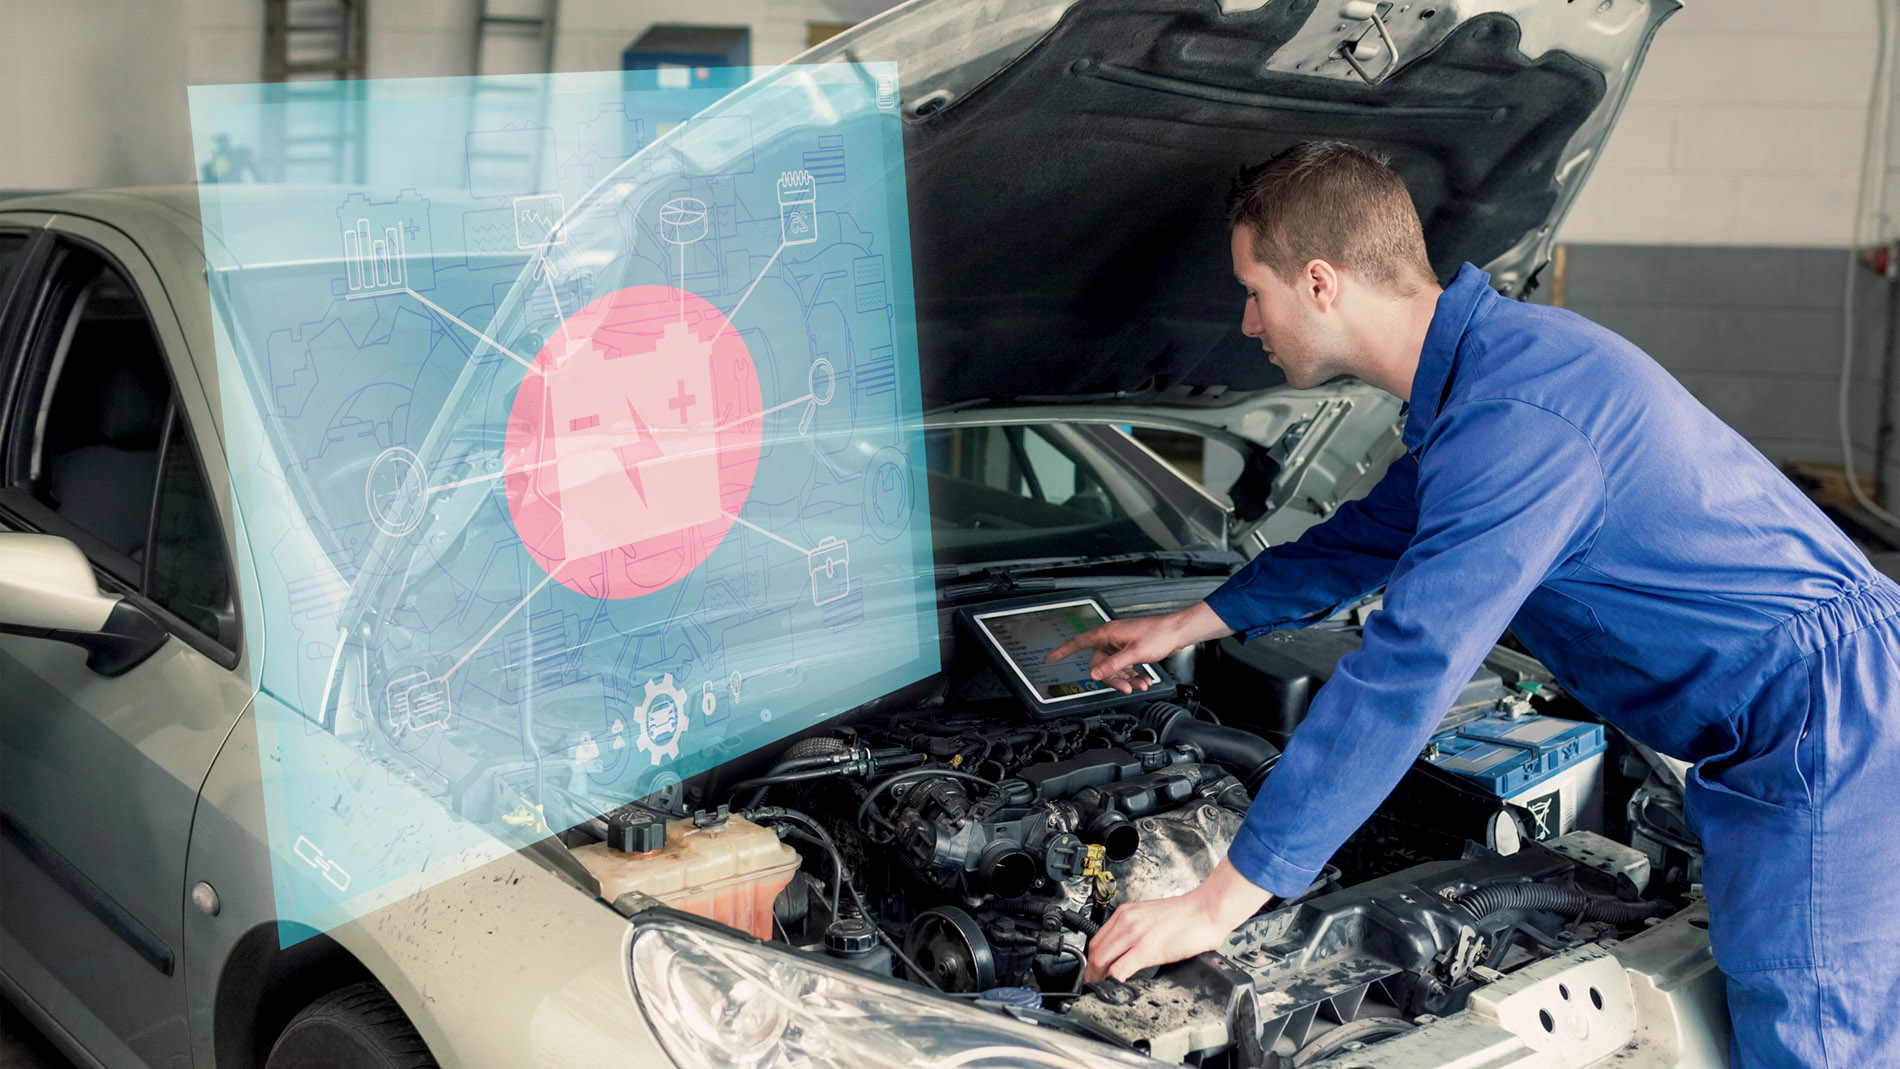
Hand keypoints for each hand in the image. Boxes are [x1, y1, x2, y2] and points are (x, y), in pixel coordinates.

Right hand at [1045, 602, 1235, 694]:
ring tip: (1140, 685)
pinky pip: (1126, 668)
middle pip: (1101, 664)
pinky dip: (1134, 676)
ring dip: (1127, 679)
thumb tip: (1095, 674)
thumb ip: (1113, 665)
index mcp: (1108, 633)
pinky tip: (1143, 681)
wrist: (1177, 633)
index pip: (1079, 642)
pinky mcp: (1132, 651)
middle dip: (1113, 678)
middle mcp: (1112, 638)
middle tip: (1124, 687)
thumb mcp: (1133, 653)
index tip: (1051, 657)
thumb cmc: (1158, 634)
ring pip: (1115, 668)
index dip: (1063, 650)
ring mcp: (1122, 645)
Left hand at [1083, 858, 1272, 983]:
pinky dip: (1113, 980)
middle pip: (1096, 951)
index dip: (1091, 958)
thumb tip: (1127, 947)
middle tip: (1092, 982)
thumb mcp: (1150, 915)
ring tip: (1101, 987)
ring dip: (1098, 977)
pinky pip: (1120, 969)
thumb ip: (1135, 928)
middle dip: (1091, 971)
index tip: (1093, 969)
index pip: (1097, 939)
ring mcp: (1135, 936)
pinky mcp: (1146, 950)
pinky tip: (1116, 986)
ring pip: (1102, 960)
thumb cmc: (1186, 914)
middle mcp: (1126, 921)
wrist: (1206, 910)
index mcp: (1126, 913)